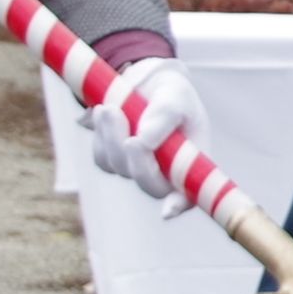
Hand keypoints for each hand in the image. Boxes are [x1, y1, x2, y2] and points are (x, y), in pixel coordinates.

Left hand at [89, 58, 208, 217]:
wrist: (147, 84)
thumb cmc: (170, 93)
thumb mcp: (175, 94)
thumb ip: (165, 115)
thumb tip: (144, 140)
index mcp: (192, 161)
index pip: (191, 193)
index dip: (180, 204)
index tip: (168, 209)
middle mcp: (168, 173)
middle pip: (150, 185)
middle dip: (136, 159)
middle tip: (126, 128)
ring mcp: (140, 170)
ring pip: (120, 167)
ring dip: (111, 136)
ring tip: (110, 107)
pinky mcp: (116, 163)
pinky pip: (102, 158)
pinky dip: (100, 135)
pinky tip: (105, 113)